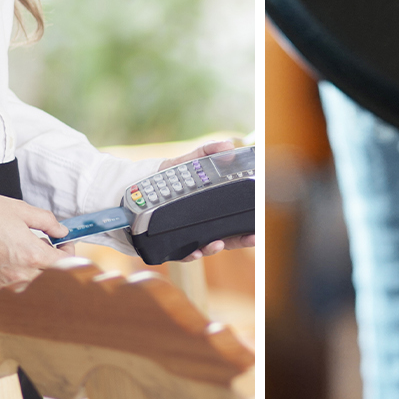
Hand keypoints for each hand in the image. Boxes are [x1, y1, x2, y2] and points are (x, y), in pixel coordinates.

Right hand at [0, 193, 71, 295]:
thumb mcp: (21, 210)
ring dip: (32, 269)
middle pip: (50, 276)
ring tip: (19, 251)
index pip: (66, 264)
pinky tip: (3, 260)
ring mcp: (5, 286)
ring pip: (30, 283)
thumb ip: (47, 222)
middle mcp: (21, 275)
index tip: (64, 245)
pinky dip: (12, 275)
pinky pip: (10, 287)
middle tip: (40, 244)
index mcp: (33, 255)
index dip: (69, 253)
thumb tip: (61, 230)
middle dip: (50, 260)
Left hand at [156, 140, 258, 261]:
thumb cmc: (168, 176)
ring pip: (206, 248)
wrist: (138, 186)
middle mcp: (202, 225)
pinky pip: (181, 253)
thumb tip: (228, 144)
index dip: (250, 225)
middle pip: (227, 238)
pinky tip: (194, 250)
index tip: (261, 226)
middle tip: (252, 238)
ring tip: (217, 243)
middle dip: (241, 240)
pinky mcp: (170, 243)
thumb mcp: (187, 161)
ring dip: (214, 248)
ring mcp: (187, 235)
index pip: (235, 221)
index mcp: (210, 210)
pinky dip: (189, 254)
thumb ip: (206, 152)